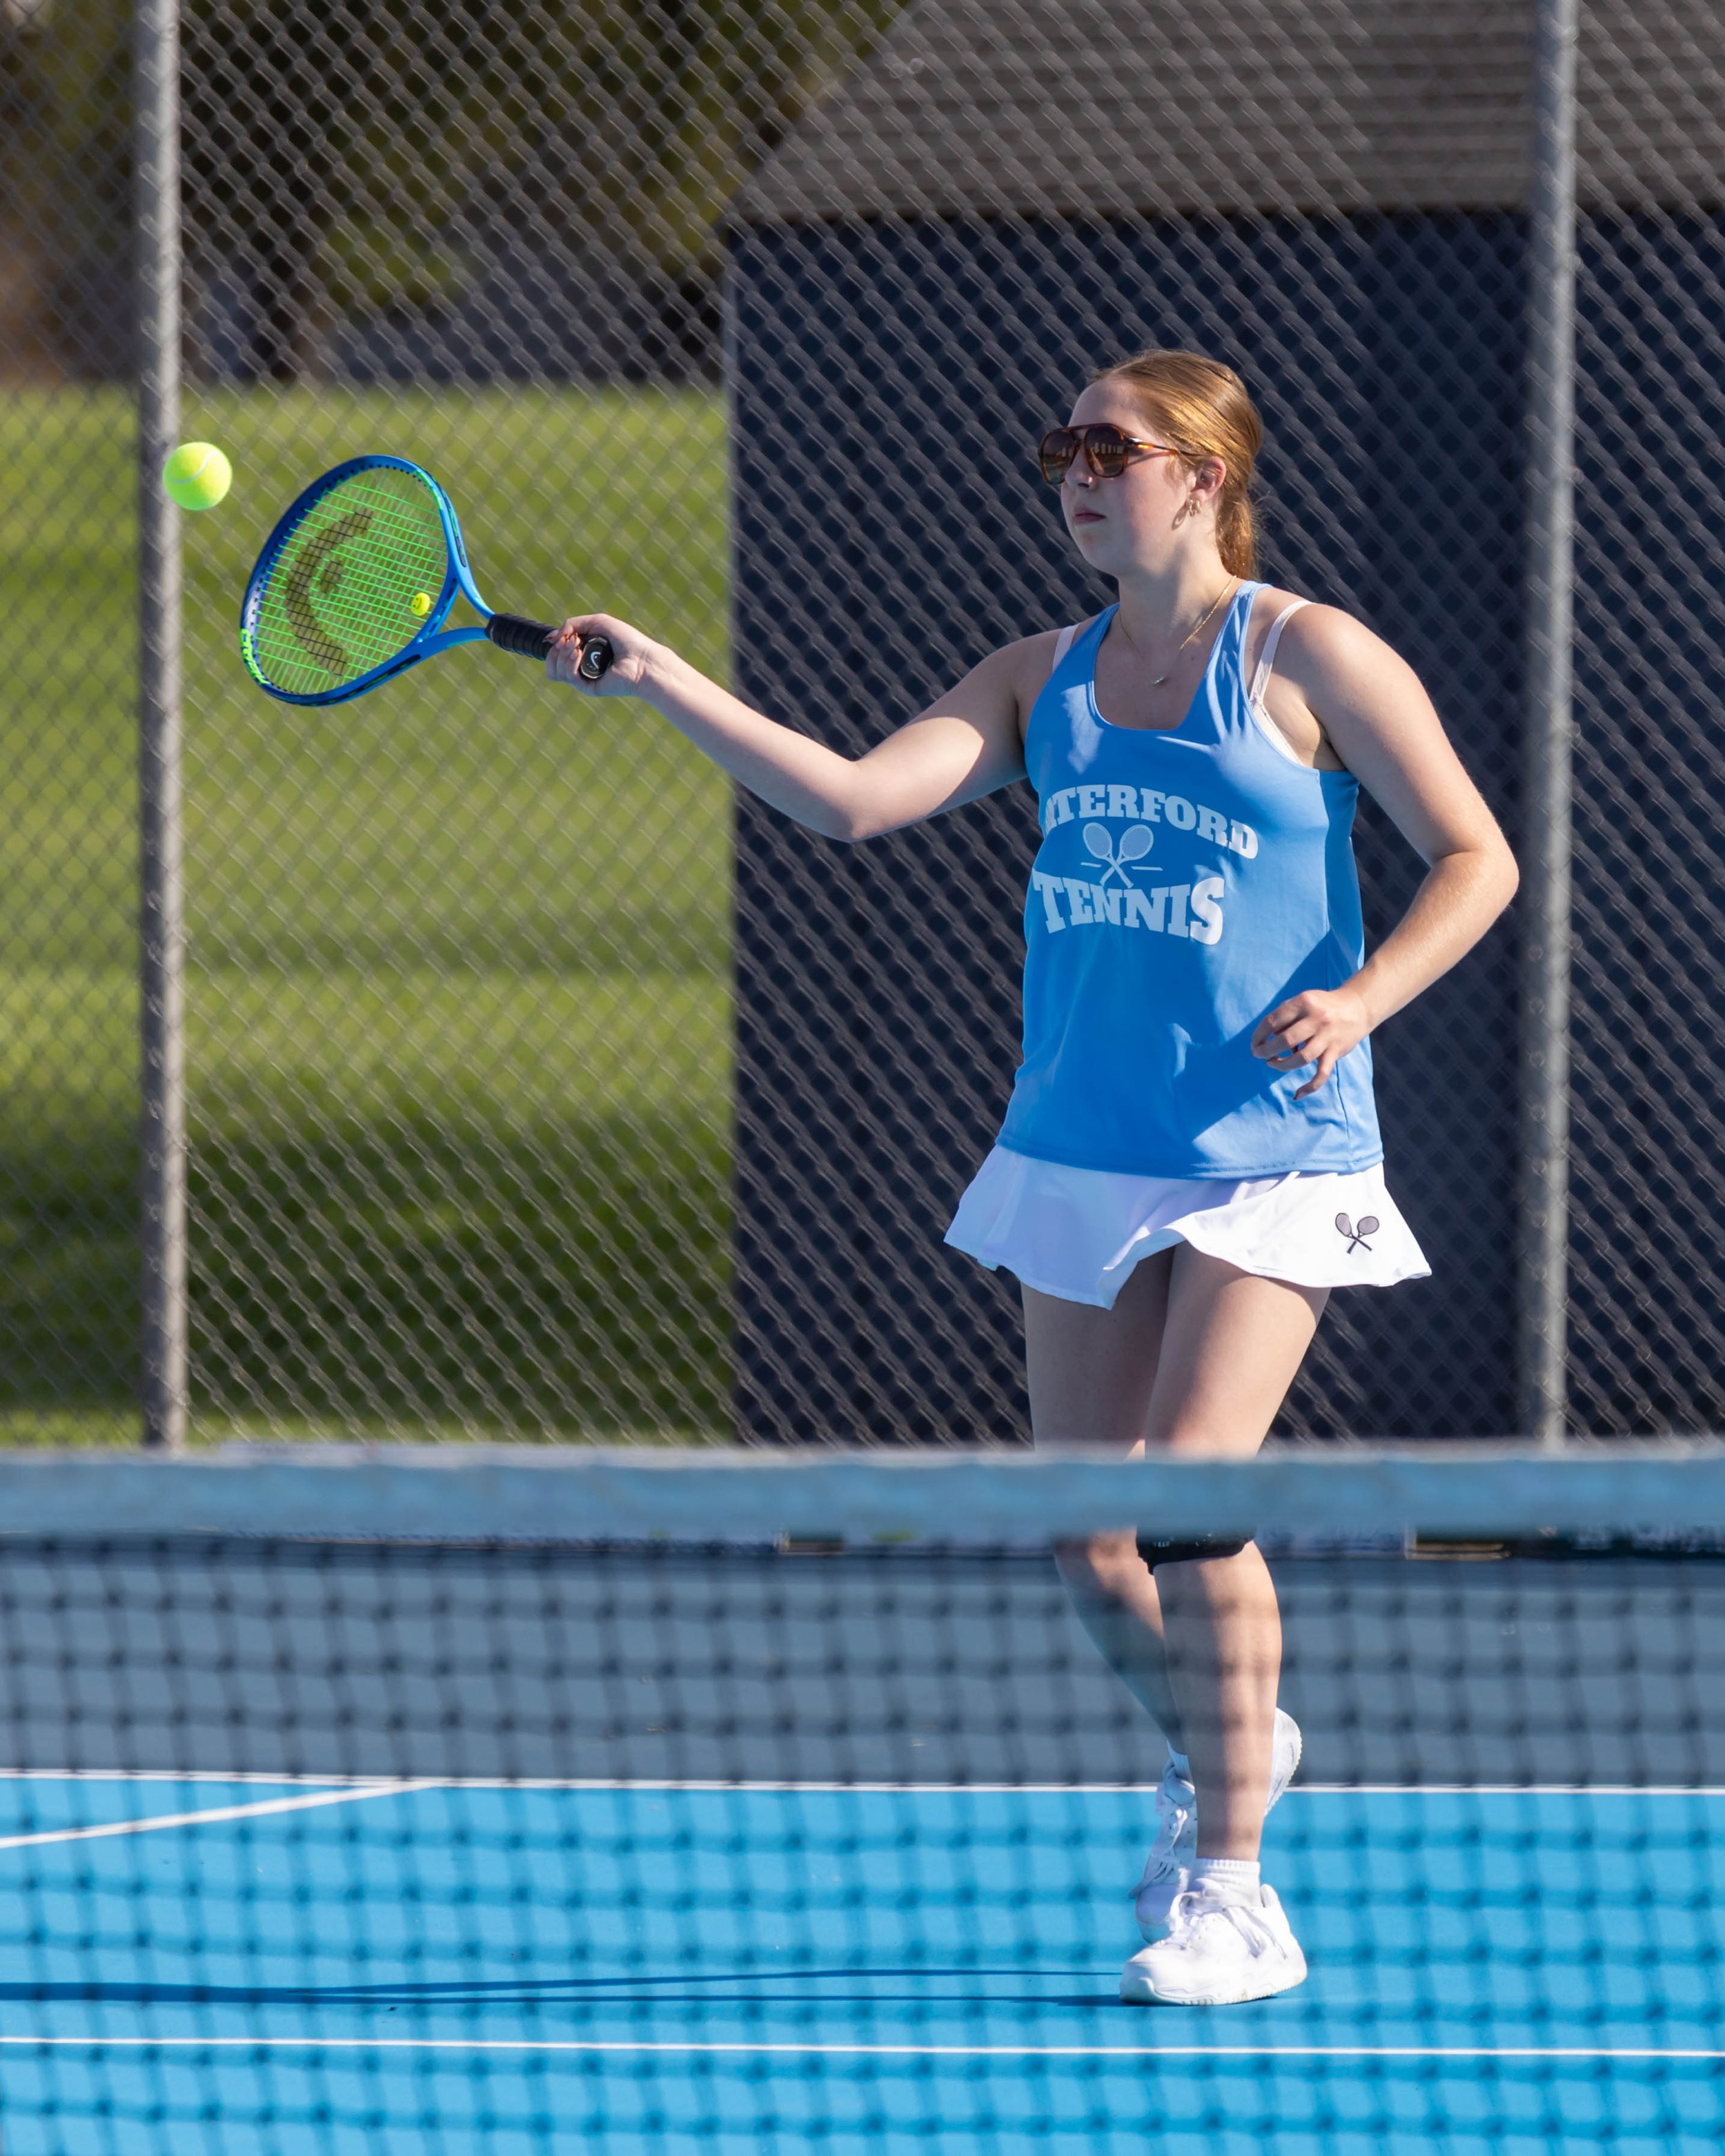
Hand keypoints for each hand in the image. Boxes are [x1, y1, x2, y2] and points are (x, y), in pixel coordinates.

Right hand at [546, 612, 657, 694]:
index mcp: (584, 653)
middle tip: (574, 641)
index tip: (568, 635)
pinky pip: (568, 677)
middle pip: (551, 662)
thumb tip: (550, 638)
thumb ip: (572, 624)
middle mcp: (582, 667)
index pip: (556, 652)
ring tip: (577, 647)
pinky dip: (570, 662)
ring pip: (554, 671)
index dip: (556, 642)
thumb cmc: (627, 640)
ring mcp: (584, 679)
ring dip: (561, 655)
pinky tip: (579, 654)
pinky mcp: (589, 688)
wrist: (643, 659)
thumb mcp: (598, 622)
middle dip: (557, 648)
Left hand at [1250, 984, 1371, 1097]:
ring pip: (1301, 1058)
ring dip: (1282, 1065)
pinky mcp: (1336, 1051)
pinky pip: (1322, 1074)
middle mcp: (1317, 1019)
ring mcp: (1328, 1036)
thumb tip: (1265, 1038)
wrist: (1357, 1007)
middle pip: (1285, 1040)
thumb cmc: (1322, 1006)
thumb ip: (1285, 1016)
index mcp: (1303, 1002)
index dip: (1258, 1035)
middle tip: (1259, 1055)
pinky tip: (1297, 1094)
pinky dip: (1310, 1087)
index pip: (1273, 1021)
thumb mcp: (1303, 1001)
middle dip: (1266, 1050)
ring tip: (1272, 1063)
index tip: (1254, 1043)